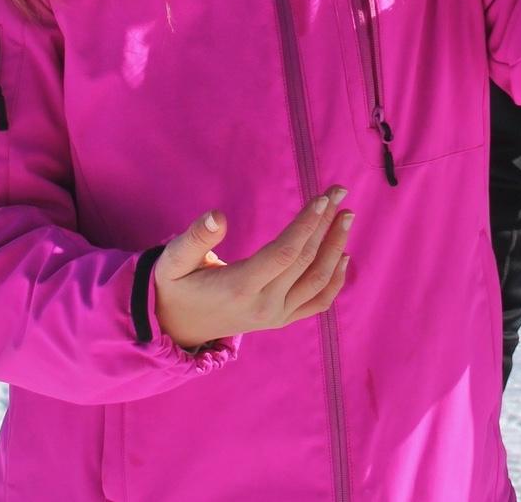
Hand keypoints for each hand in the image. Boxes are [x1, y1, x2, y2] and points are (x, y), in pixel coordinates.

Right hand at [153, 190, 353, 348]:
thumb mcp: (173, 261)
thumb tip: (217, 215)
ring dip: (336, 247)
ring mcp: (275, 317)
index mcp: (239, 288)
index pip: (284, 254)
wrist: (176, 327)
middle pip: (304, 262)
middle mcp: (263, 306)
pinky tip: (345, 256)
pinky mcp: (281, 320)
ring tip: (347, 216)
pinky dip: (335, 281)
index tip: (323, 199)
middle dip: (325, 224)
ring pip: (317, 281)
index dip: (306, 226)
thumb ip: (194, 238)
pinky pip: (317, 304)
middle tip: (339, 192)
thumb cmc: (175, 286)